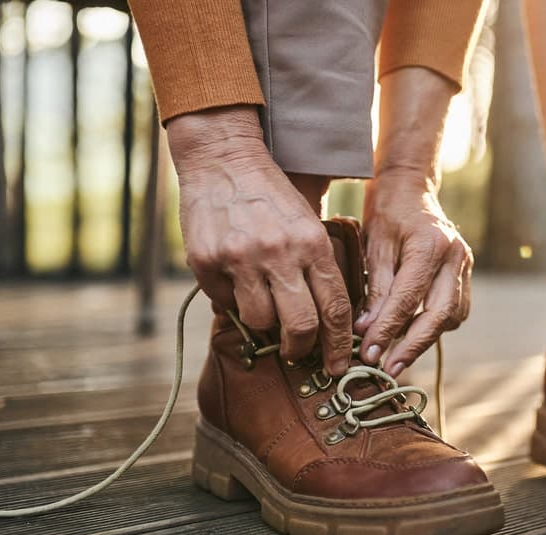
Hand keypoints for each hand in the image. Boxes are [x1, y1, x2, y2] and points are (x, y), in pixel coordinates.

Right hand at [166, 107, 351, 374]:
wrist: (222, 157)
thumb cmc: (271, 194)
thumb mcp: (307, 221)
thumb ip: (319, 264)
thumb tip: (333, 320)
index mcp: (313, 242)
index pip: (336, 308)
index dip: (338, 345)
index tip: (337, 366)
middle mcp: (280, 252)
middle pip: (301, 326)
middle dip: (302, 348)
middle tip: (296, 351)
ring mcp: (241, 258)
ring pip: (260, 321)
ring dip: (263, 321)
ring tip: (261, 301)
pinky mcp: (207, 262)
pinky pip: (226, 303)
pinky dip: (232, 300)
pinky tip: (234, 277)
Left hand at [356, 170, 472, 376]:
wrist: (412, 187)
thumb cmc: (387, 211)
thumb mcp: (374, 244)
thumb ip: (375, 287)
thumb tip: (368, 331)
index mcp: (430, 245)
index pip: (408, 299)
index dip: (388, 331)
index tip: (369, 354)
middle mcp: (455, 256)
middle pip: (440, 314)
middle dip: (414, 346)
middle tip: (389, 368)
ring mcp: (465, 265)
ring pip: (452, 316)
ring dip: (426, 337)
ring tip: (396, 354)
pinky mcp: (465, 273)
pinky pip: (456, 309)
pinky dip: (436, 324)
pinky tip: (412, 332)